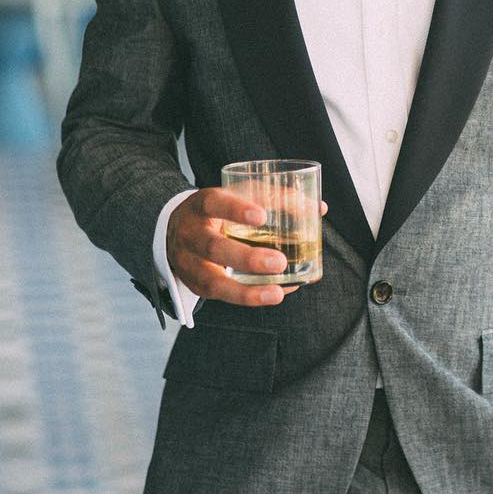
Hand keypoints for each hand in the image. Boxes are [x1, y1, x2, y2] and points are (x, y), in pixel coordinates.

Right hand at [167, 187, 326, 307]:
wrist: (173, 230)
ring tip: (276, 293)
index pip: (214, 203)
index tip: (262, 216)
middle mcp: (190, 235)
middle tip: (279, 262)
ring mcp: (188, 263)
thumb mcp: (235, 196)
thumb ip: (273, 199)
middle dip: (246, 258)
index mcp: (200, 205)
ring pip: (212, 282)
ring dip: (246, 291)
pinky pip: (219, 296)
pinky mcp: (195, 285)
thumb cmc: (217, 211)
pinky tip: (273, 295)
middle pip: (212, 247)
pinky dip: (247, 297)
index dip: (236, 209)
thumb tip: (319, 209)